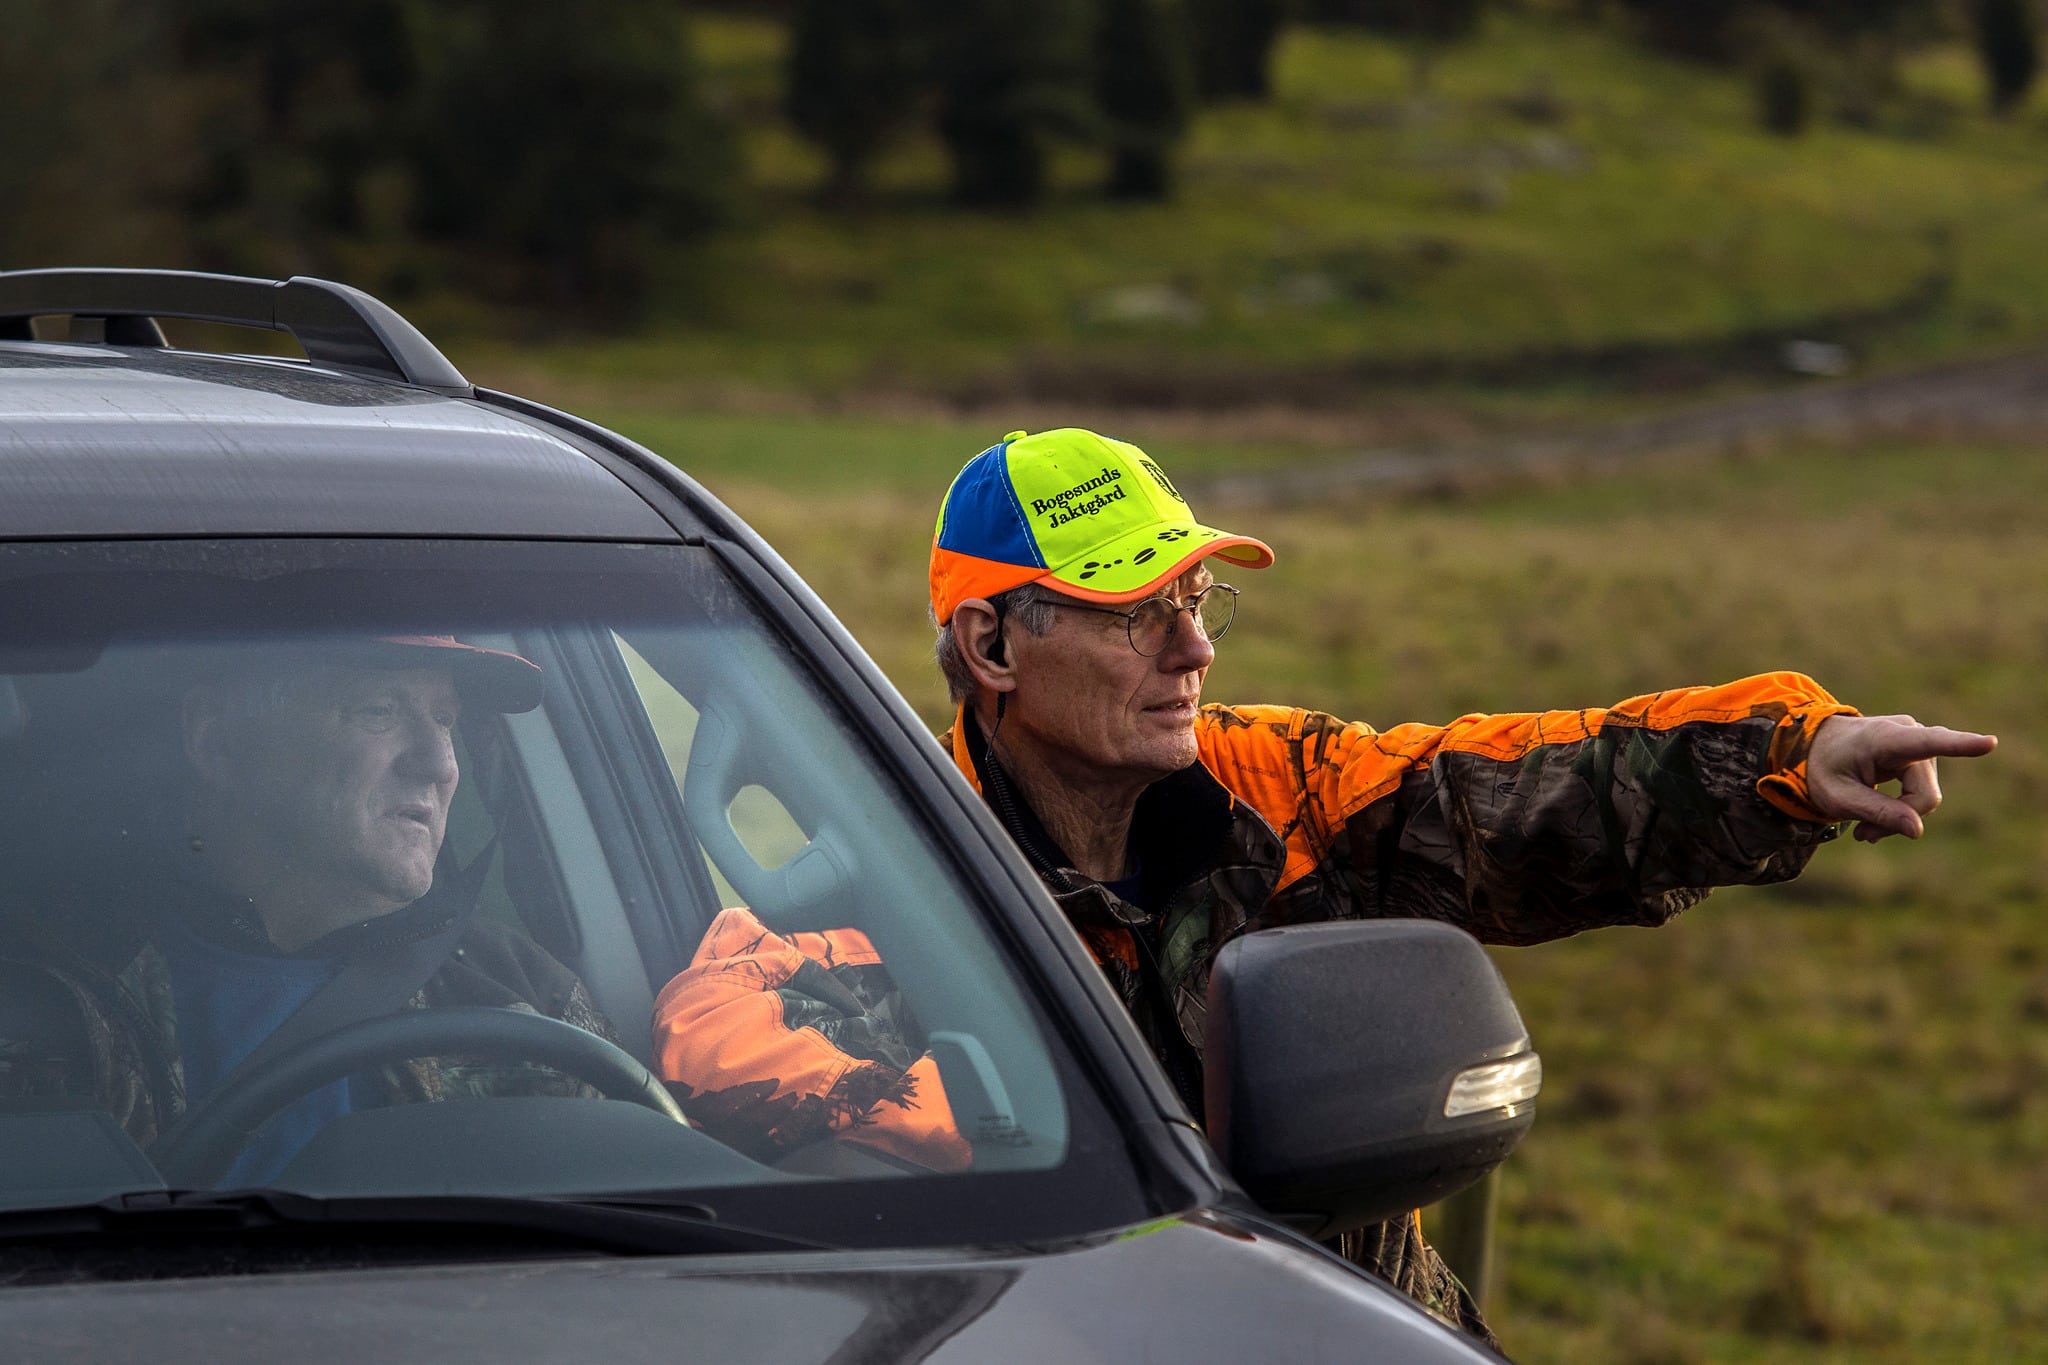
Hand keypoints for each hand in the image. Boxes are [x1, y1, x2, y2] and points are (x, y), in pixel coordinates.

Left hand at [1806, 714, 1996, 842]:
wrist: (1812, 747)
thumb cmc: (1822, 769)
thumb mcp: (1838, 797)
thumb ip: (1877, 812)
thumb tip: (1918, 830)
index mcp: (1885, 738)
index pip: (1929, 742)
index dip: (1960, 745)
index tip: (1990, 743)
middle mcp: (1909, 734)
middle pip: (1925, 794)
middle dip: (1898, 819)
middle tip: (1862, 835)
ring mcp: (1918, 743)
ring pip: (1926, 797)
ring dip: (1898, 817)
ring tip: (1864, 828)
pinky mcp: (1921, 755)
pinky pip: (1923, 793)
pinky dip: (1902, 810)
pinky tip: (1874, 823)